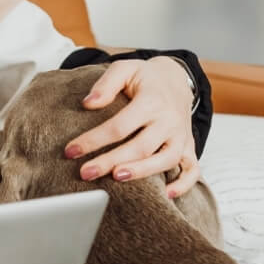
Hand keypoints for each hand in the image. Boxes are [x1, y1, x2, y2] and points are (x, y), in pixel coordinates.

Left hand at [64, 59, 199, 198]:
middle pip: (140, 146)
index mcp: (152, 101)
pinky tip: (166, 195)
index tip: (71, 151)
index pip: (119, 125)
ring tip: (116, 178)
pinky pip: (192, 169)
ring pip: (165, 160)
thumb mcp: (125, 69)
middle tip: (85, 173)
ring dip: (141, 172)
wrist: (176, 79)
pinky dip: (184, 184)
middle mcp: (169, 120)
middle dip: (111, 161)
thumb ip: (106, 84)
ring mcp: (181, 136)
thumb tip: (87, 103)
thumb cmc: (145, 77)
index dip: (94, 140)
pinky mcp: (188, 147)